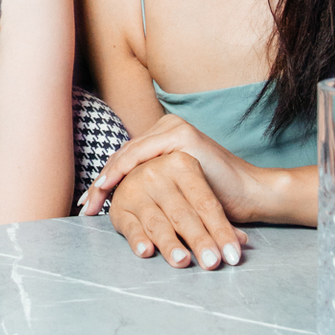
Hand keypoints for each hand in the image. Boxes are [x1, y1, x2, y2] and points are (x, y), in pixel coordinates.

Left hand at [80, 115, 253, 265]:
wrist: (251, 194)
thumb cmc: (216, 199)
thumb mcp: (176, 190)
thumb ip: (153, 186)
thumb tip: (119, 202)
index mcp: (165, 136)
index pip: (127, 158)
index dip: (105, 180)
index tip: (89, 205)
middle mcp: (168, 127)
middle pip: (123, 155)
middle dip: (101, 182)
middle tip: (84, 206)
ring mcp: (175, 129)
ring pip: (128, 153)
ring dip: (106, 178)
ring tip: (91, 201)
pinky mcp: (182, 136)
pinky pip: (141, 154)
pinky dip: (121, 170)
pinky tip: (107, 185)